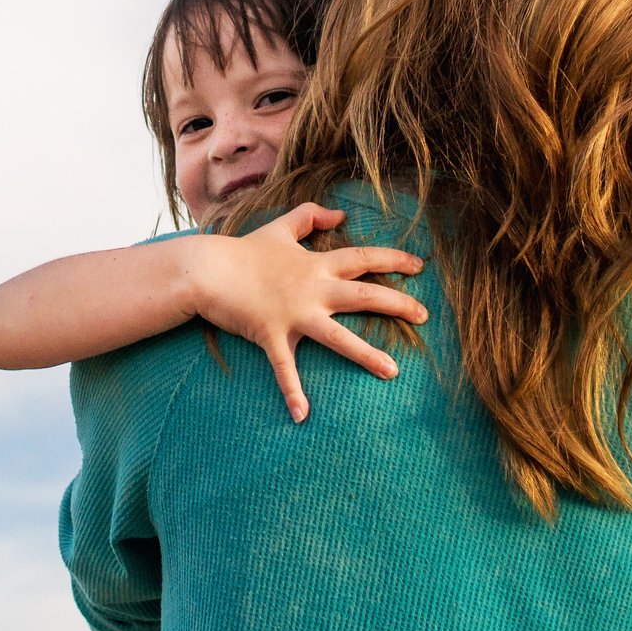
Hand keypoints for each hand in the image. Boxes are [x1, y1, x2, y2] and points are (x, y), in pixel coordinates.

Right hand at [186, 202, 425, 421]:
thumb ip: (310, 216)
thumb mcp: (280, 228)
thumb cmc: (243, 250)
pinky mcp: (270, 334)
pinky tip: (302, 415)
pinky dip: (292, 391)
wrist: (206, 269)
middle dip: (397, 304)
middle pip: (363, 295)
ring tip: (393, 371)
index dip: (393, 261)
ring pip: (337, 336)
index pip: (363, 258)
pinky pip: (285, 367)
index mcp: (316, 264)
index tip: (419, 267)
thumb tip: (340, 215)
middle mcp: (312, 289)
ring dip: (366, 354)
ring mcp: (293, 314)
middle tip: (424, 316)